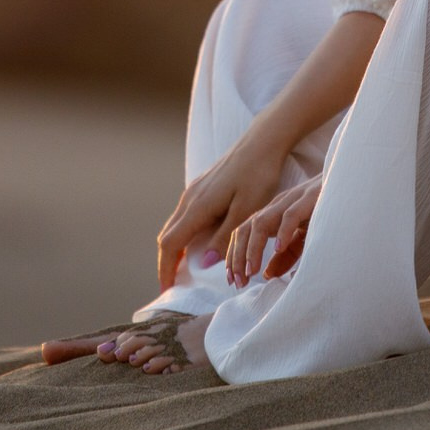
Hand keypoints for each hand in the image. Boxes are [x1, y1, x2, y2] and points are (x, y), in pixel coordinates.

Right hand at [155, 135, 292, 292]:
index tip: (166, 289)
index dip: (165, 269)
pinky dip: (183, 234)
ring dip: (174, 248)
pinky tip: (196, 242)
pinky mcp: (203, 185)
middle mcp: (190, 198)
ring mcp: (195, 190)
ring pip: (175, 224)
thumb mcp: (247, 209)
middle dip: (167, 262)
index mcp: (198, 206)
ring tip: (182, 269)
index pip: (170, 244)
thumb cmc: (259, 174)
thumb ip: (224, 237)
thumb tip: (203, 263)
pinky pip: (184, 215)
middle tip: (173, 285)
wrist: (263, 140)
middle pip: (167, 236)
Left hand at [225, 172, 322, 286]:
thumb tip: (267, 274)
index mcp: (273, 214)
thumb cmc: (328, 211)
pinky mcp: (311, 198)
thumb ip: (285, 256)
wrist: (350, 187)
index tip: (233, 281)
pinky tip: (279, 249)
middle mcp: (278, 206)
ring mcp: (292, 200)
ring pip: (260, 223)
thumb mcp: (304, 238)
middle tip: (238, 282)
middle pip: (244, 229)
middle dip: (237, 257)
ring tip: (251, 271)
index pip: (243, 234)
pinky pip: (291, 215)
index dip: (234, 257)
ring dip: (252, 249)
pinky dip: (283, 232)